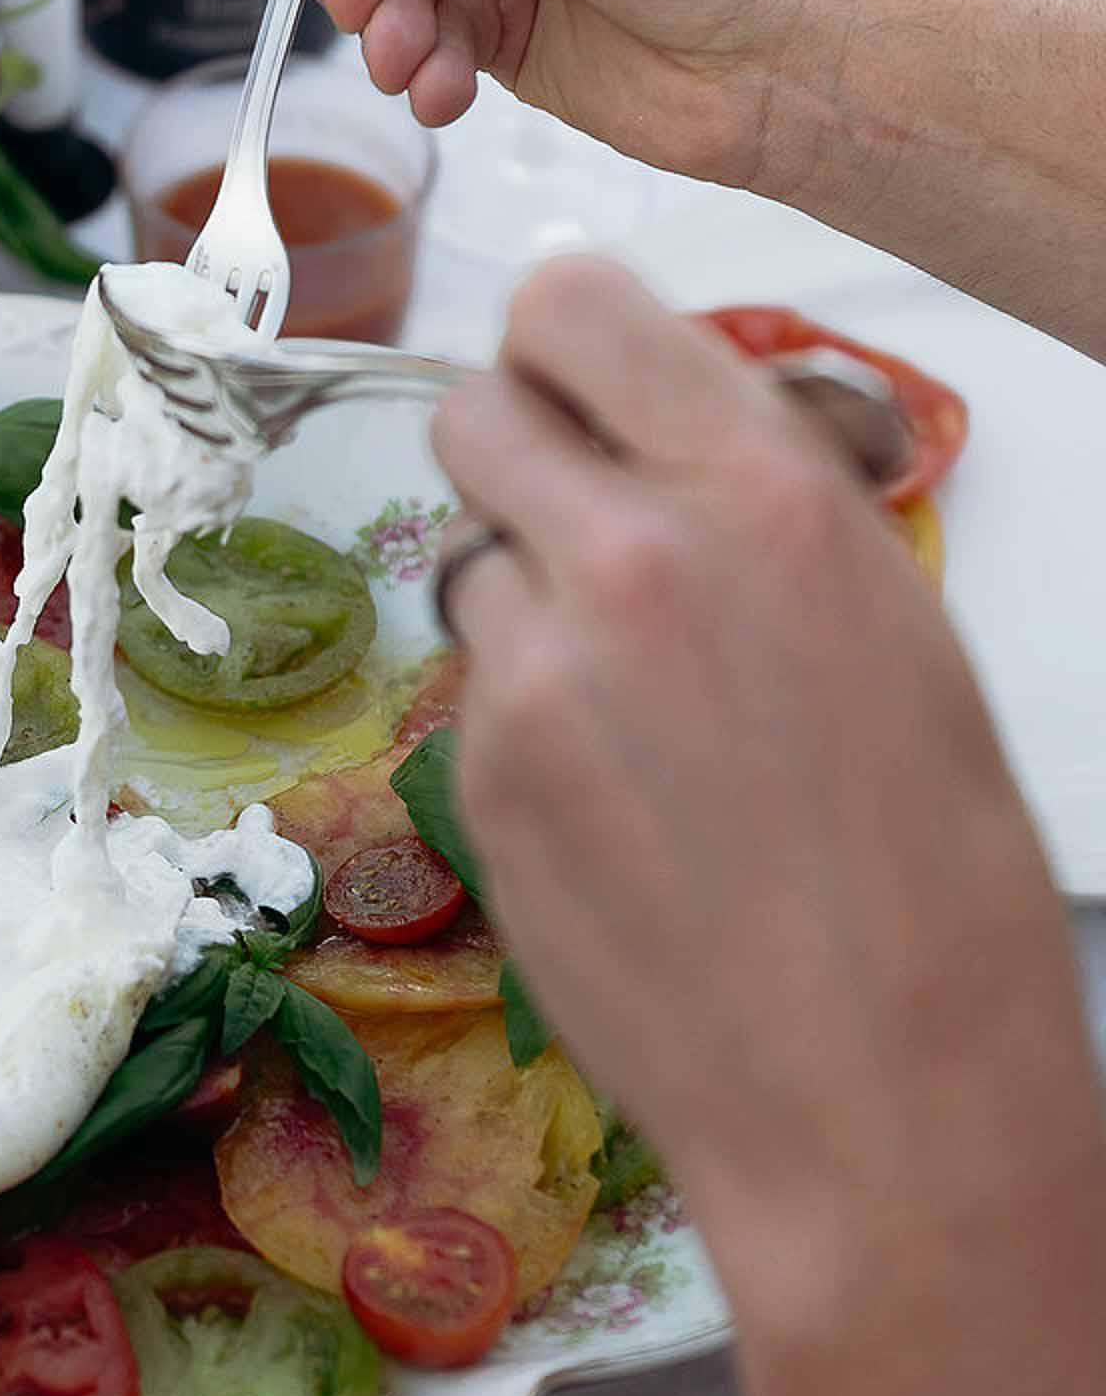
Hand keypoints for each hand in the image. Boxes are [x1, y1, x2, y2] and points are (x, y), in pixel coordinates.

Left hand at [427, 260, 1095, 1261]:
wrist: (881, 1095)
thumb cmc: (933, 872)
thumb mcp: (888, 626)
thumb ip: (755, 506)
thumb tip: (658, 437)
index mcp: (768, 492)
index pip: (573, 300)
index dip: (560, 335)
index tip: (575, 379)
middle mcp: (634, 556)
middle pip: (473, 410)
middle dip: (516, 454)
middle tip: (577, 526)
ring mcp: (535, 672)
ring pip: (463, 555)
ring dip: (517, 593)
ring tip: (617, 695)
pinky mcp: (478, 774)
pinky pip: (468, 682)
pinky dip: (514, 709)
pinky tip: (601, 796)